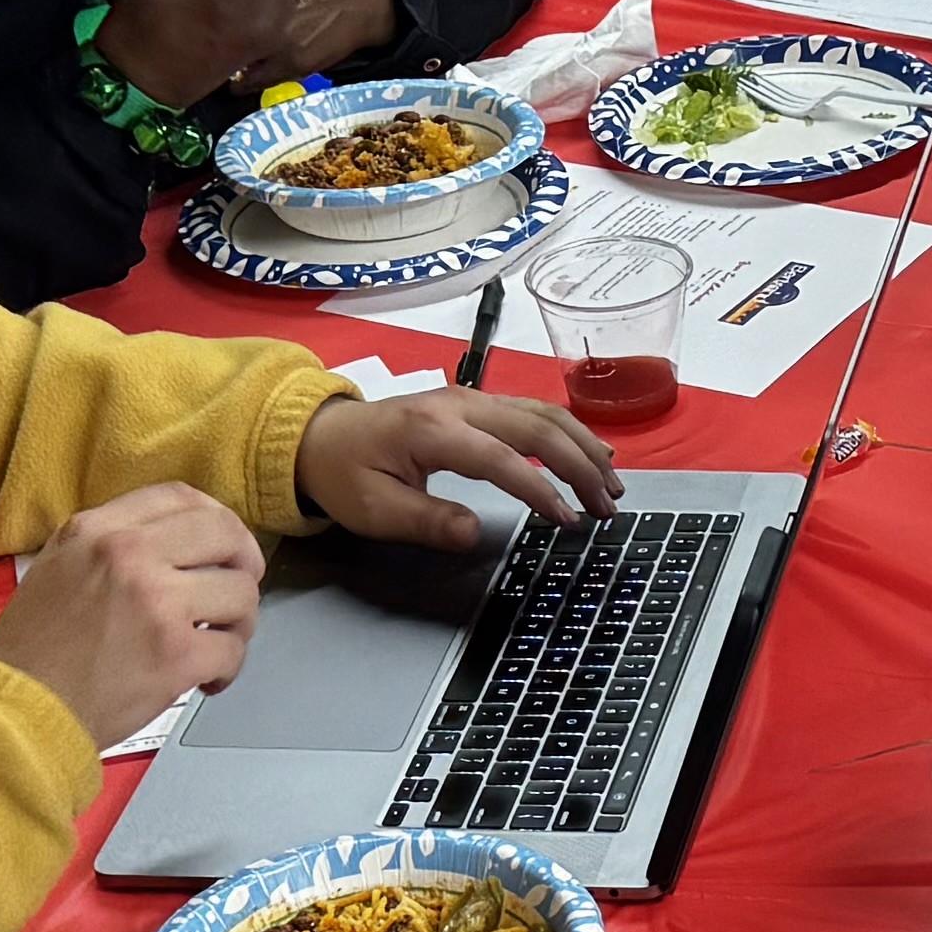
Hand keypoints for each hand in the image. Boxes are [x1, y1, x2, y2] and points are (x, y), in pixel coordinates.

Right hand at [0, 484, 263, 749]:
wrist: (18, 711)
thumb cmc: (32, 650)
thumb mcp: (57, 567)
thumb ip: (110, 545)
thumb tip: (175, 544)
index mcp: (97, 529)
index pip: (180, 496)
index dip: (215, 519)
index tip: (223, 544)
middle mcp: (129, 555)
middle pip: (225, 534)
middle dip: (244, 564)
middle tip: (235, 592)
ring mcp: (157, 603)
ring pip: (240, 593)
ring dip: (237, 623)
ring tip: (214, 643)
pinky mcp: (176, 654)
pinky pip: (233, 649)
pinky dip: (227, 668)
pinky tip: (205, 679)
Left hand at [294, 386, 624, 548]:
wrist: (319, 436)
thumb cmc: (345, 475)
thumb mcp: (373, 511)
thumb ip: (425, 522)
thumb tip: (474, 533)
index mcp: (431, 430)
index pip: (501, 459)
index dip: (540, 490)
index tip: (568, 521)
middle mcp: (459, 405)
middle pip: (537, 426)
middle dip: (580, 466)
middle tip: (608, 505)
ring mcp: (471, 398)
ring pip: (543, 412)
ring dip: (583, 446)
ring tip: (612, 482)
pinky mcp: (477, 403)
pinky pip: (534, 410)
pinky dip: (570, 431)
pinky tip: (593, 451)